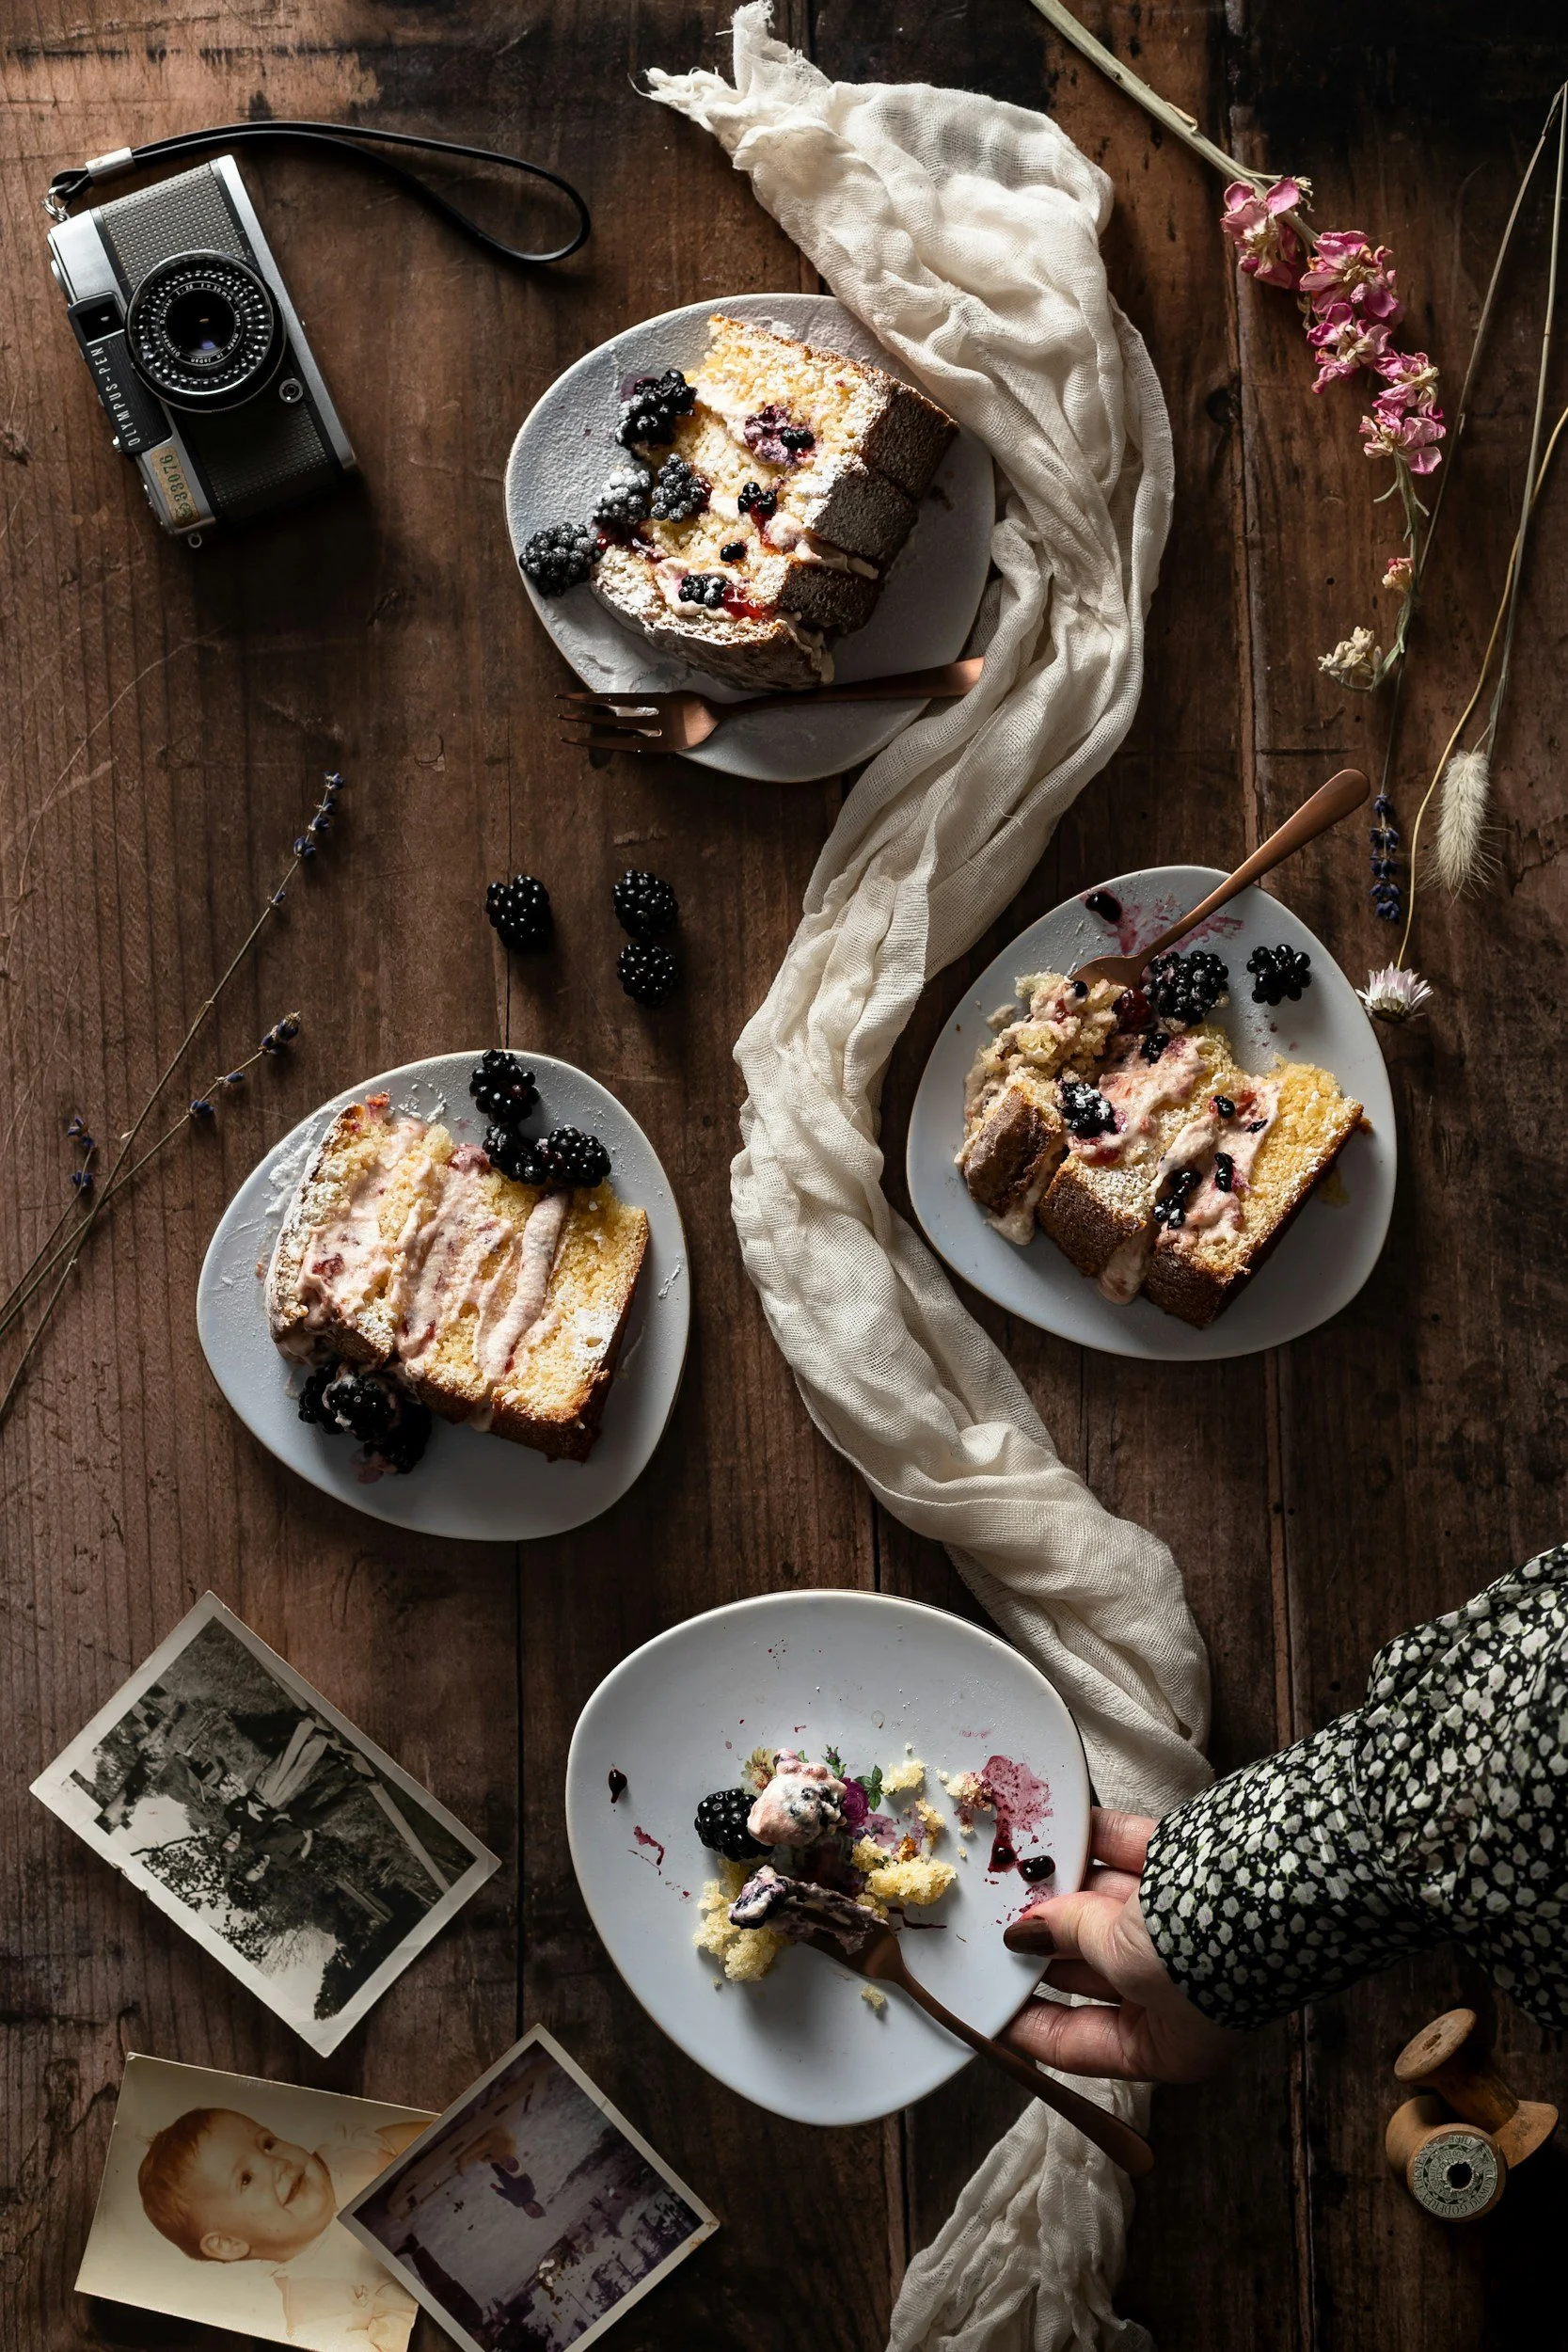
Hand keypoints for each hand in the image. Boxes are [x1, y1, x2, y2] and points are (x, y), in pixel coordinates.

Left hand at [1001, 1806, 1238, 2083]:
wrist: (1286, 1878)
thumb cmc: (1206, 1950)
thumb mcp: (1125, 1963)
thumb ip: (1070, 1940)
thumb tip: (1024, 1933)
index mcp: (1170, 2043)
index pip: (1080, 2042)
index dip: (1025, 2022)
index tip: (978, 1999)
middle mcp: (1177, 1987)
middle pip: (1088, 1967)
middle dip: (1040, 1940)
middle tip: (983, 1916)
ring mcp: (1185, 1924)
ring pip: (1105, 1906)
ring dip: (1061, 1884)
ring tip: (1006, 1864)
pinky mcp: (1192, 1866)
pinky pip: (1128, 1852)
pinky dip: (1094, 1839)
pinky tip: (1054, 1823)